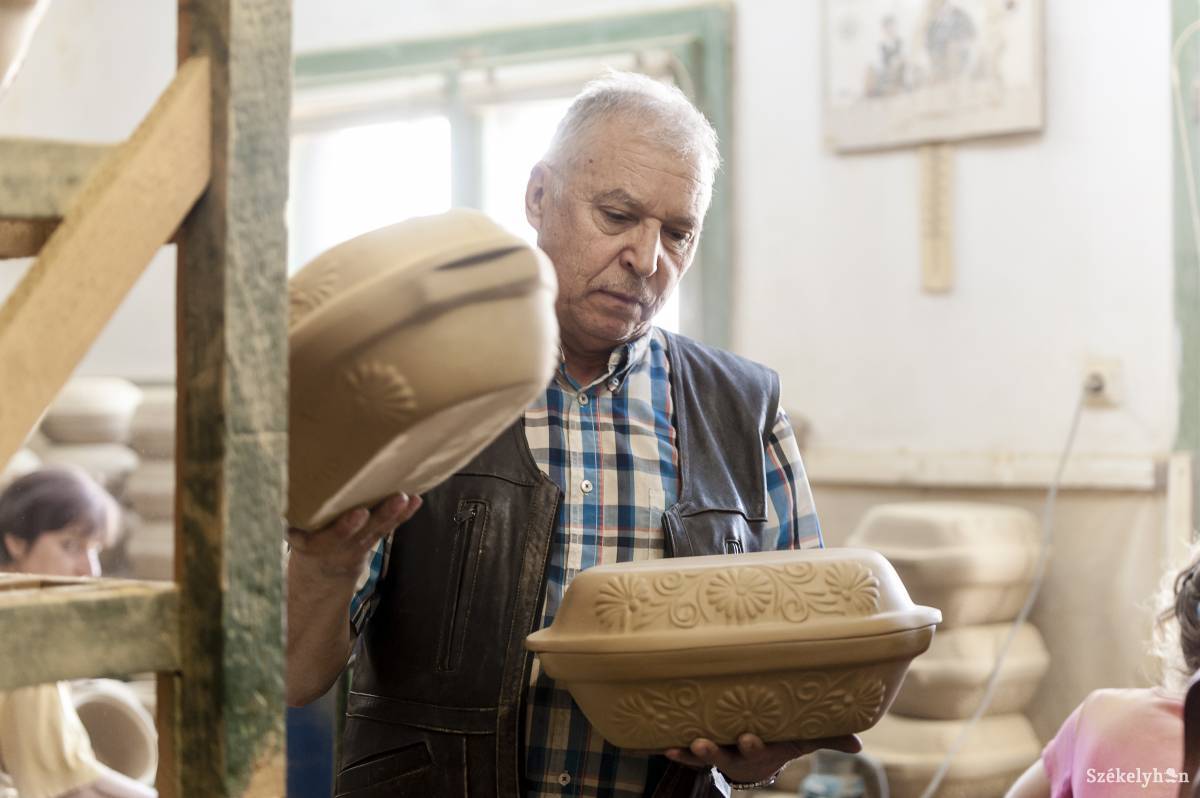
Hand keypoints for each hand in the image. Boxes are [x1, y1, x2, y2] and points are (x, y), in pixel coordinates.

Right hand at [287, 493, 421, 580]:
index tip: (359, 514)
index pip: (330, 538)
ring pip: (378, 528)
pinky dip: (403, 514)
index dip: (344, 527)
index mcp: (313, 545)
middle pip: (362, 532)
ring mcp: (358, 543)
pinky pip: (389, 526)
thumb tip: (278, 480)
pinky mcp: (372, 537)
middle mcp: (339, 546)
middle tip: (396, 499)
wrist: (321, 568)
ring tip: (408, 496)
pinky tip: (416, 500)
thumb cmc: (302, 537)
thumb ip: (288, 515)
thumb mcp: (288, 532)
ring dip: (395, 512)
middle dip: (380, 515)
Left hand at [664, 733, 860, 785]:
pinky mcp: (704, 750)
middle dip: (717, 752)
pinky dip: (677, 752)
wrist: (760, 749)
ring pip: (706, 756)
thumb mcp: (804, 735)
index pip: (758, 749)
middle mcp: (739, 754)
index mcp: (763, 749)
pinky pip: (688, 755)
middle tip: (704, 744)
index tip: (748, 737)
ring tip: (685, 744)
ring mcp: (721, 752)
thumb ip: (829, 738)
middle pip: (727, 756)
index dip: (752, 745)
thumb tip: (858, 745)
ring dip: (694, 753)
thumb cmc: (784, 735)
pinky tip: (664, 746)